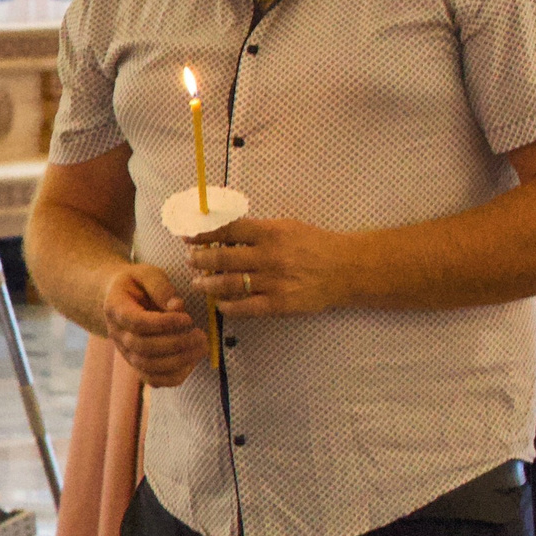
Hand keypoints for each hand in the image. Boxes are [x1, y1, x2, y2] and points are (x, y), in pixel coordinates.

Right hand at [101, 262, 211, 387]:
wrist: (120, 299)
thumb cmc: (138, 284)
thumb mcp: (147, 273)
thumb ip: (161, 286)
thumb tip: (177, 306)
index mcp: (116, 309)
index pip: (138, 323)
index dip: (164, 324)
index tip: (187, 318)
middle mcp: (118, 335)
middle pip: (143, 348)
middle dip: (176, 343)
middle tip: (200, 334)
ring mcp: (126, 353)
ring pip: (148, 367)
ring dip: (179, 360)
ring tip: (201, 346)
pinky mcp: (138, 365)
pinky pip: (154, 380)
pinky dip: (175, 376)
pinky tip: (191, 361)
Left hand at [185, 219, 361, 317]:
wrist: (347, 269)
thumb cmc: (315, 245)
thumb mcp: (287, 228)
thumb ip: (257, 231)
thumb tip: (221, 231)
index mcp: (271, 233)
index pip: (227, 230)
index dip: (203, 232)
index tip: (188, 235)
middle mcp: (269, 256)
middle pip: (221, 258)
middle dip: (199, 259)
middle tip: (190, 259)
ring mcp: (273, 282)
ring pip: (227, 284)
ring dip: (207, 283)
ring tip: (198, 282)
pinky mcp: (278, 303)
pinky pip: (243, 307)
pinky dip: (227, 306)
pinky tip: (220, 303)